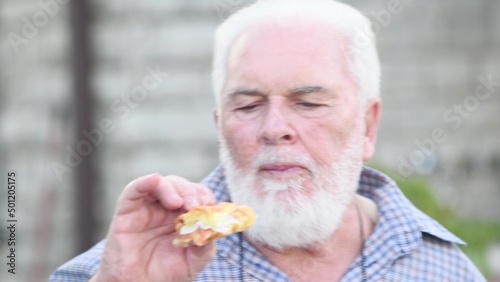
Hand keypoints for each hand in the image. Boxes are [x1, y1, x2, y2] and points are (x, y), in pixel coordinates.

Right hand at [91, 174, 216, 281]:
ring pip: (161, 183)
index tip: (209, 204)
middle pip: (181, 186)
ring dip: (173, 188)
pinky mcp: (127, 211)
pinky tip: (154, 180)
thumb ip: (204, 245)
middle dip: (190, 192)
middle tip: (194, 205)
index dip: (204, 195)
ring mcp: (146, 207)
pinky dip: (145, 182)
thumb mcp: (193, 261)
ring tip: (178, 203)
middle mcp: (165, 208)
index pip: (197, 195)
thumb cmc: (165, 273)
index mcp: (184, 216)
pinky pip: (134, 190)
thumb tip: (212, 227)